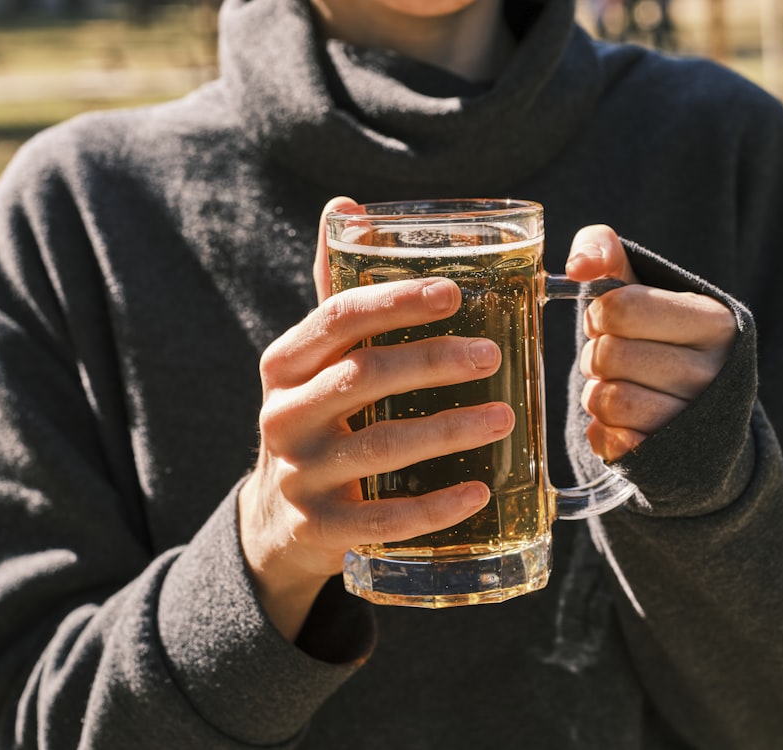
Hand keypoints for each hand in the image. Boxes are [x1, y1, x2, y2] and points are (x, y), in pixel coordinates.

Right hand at [239, 197, 514, 640]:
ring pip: (380, 447)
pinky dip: (435, 507)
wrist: (276, 519)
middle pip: (363, 378)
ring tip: (506, 417)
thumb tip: (347, 205)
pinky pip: (383, 519)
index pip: (338, 318)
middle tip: (494, 355)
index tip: (455, 293)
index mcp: (284, 364)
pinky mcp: (319, 530)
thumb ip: (336, 289)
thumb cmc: (316, 417)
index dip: (396, 301)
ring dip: (448, 431)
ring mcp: (298, 476)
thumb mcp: (315, 358)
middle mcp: (284, 415)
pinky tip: (480, 491)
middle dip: (433, 362)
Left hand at [565, 224, 735, 462]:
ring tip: (619, 387)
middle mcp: (715, 373)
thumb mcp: (640, 284)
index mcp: (714, 321)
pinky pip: (611, 440)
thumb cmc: (656, 336)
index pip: (623, 307)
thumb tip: (578, 267)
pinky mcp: (672, 461)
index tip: (610, 321)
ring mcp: (696, 421)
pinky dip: (602, 428)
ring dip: (597, 393)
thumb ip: (604, 252)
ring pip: (609, 400)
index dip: (600, 314)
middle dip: (596, 356)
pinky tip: (622, 421)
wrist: (695, 414)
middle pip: (609, 355)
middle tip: (613, 359)